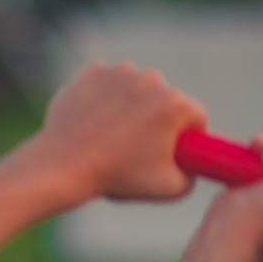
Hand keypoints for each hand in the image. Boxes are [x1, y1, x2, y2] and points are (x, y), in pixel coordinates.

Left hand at [34, 62, 207, 203]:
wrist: (64, 164)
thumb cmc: (118, 176)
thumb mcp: (171, 189)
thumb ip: (194, 174)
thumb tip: (192, 163)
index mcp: (175, 104)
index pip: (198, 117)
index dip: (189, 138)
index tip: (172, 152)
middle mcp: (151, 80)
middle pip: (168, 100)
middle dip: (160, 121)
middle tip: (140, 148)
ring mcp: (120, 73)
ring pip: (138, 89)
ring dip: (133, 107)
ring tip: (115, 136)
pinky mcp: (93, 72)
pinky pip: (110, 84)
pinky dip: (107, 99)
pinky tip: (98, 122)